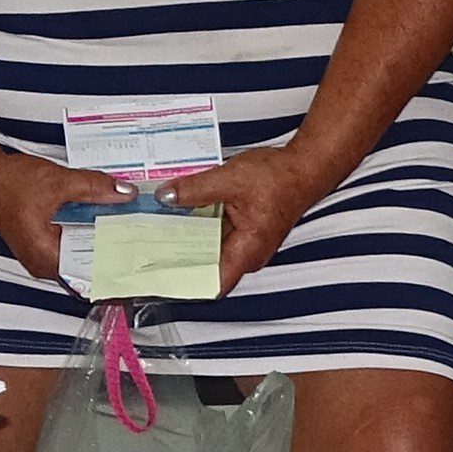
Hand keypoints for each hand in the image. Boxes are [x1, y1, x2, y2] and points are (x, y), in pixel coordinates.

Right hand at [0, 152, 135, 286]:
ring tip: (130, 237)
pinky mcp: (42, 244)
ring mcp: (42, 256)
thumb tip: (125, 194)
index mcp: (46, 256)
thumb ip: (94, 188)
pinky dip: (89, 238)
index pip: (90, 278)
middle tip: (144, 250)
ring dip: (103, 247)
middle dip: (115, 258)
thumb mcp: (58, 182)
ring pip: (82, 259)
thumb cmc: (8, 184)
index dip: (117, 276)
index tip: (140, 274)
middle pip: (89, 270)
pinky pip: (73, 248)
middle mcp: (43, 263)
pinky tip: (105, 225)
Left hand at [165, 143, 344, 295]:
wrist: (305, 167)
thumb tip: (165, 197)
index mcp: (247, 251)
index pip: (210, 284)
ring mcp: (245, 244)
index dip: (183, 284)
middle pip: (205, 267)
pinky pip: (215, 236)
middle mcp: (247, 255)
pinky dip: (198, 228)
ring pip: (208, 250)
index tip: (157, 277)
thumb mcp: (230, 179)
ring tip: (157, 231)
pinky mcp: (244, 232)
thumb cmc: (280, 178)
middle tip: (147, 250)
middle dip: (177, 258)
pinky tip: (180, 215)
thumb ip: (195, 190)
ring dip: (186, 241)